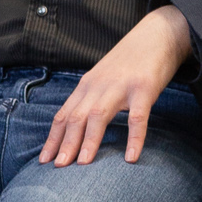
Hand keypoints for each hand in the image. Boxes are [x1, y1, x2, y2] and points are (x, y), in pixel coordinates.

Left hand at [39, 4, 192, 166]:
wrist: (158, 34)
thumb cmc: (131, 61)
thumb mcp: (104, 78)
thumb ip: (91, 98)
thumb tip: (77, 127)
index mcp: (87, 85)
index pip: (64, 114)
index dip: (53, 138)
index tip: (43, 160)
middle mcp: (99, 86)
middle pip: (76, 118)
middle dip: (65, 144)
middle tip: (57, 168)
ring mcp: (121, 86)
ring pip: (99, 116)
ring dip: (89, 141)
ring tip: (82, 165)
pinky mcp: (144, 88)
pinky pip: (137, 117)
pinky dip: (134, 138)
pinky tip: (131, 157)